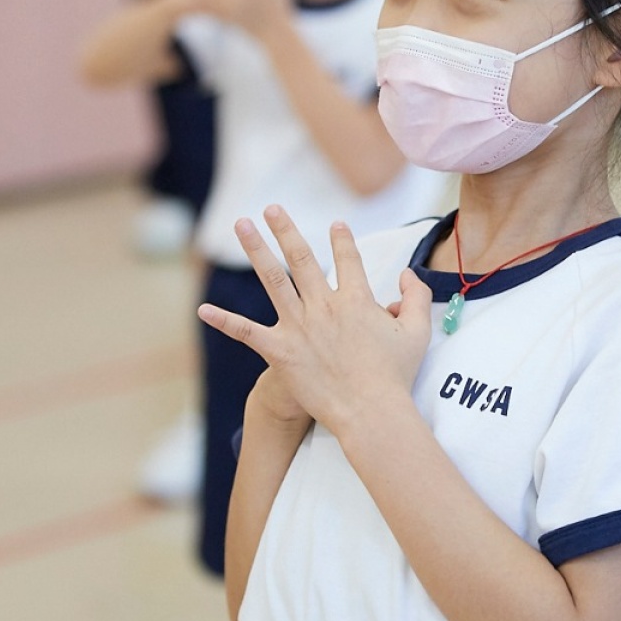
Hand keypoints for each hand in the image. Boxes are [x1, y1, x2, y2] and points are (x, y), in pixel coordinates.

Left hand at [198, 207, 432, 440]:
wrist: (371, 411)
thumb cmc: (395, 375)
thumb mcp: (418, 332)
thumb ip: (417, 297)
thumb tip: (408, 274)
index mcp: (357, 300)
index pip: (348, 260)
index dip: (343, 240)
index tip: (337, 225)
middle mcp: (324, 306)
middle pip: (302, 259)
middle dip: (286, 230)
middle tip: (272, 208)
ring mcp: (299, 327)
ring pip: (273, 280)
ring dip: (256, 250)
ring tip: (242, 225)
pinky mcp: (280, 351)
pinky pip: (247, 332)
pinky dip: (225, 321)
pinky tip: (203, 309)